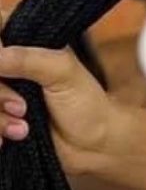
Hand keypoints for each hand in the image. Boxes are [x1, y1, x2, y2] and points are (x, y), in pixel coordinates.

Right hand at [0, 6, 117, 174]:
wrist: (91, 147)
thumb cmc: (85, 102)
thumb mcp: (62, 73)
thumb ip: (28, 60)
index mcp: (26, 42)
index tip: (3, 67)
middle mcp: (9, 64)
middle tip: (22, 107)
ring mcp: (1, 93)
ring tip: (23, 128)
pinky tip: (8, 141)